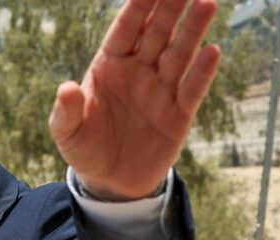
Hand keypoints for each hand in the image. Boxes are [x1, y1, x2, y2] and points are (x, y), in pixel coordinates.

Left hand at [49, 0, 220, 199]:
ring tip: (206, 3)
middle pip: (157, 33)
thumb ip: (66, 111)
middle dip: (170, 8)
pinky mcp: (178, 115)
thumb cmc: (84, 148)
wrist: (109, 181)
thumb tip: (66, 89)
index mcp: (109, 66)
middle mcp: (138, 71)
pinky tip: (212, 51)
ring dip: (192, 30)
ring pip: (179, 54)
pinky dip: (201, 73)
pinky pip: (191, 90)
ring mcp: (160, 91)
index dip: (138, 6)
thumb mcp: (66, 132)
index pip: (125, 29)